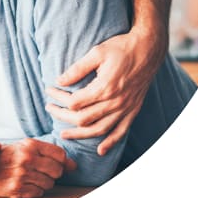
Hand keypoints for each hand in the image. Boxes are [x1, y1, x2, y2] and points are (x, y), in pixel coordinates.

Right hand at [0, 139, 75, 197]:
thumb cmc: (9, 156)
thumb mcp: (27, 148)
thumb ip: (51, 154)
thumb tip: (74, 165)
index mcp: (29, 145)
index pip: (60, 154)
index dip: (61, 160)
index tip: (55, 162)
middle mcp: (26, 158)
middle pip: (57, 170)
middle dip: (54, 172)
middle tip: (43, 170)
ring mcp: (21, 174)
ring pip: (50, 183)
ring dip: (44, 182)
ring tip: (32, 176)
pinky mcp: (17, 189)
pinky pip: (39, 193)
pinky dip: (35, 190)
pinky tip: (26, 183)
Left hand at [45, 27, 163, 154]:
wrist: (148, 49)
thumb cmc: (121, 48)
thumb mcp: (97, 53)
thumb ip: (77, 69)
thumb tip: (59, 80)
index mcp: (105, 87)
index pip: (74, 101)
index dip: (58, 97)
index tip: (49, 90)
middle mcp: (115, 102)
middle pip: (83, 118)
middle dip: (62, 115)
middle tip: (49, 108)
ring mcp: (125, 108)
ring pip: (99, 129)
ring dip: (80, 134)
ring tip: (64, 134)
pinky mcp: (133, 110)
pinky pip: (121, 132)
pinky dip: (110, 143)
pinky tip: (99, 150)